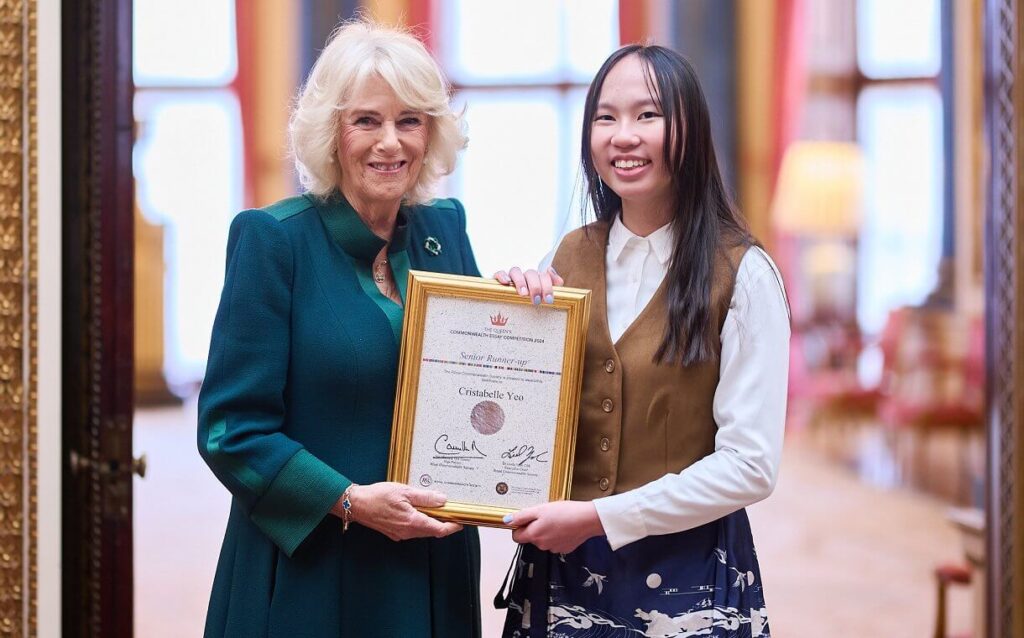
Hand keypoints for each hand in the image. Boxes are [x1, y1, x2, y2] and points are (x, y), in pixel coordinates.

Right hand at [334, 482, 462, 540]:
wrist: (356, 504)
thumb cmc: (377, 496)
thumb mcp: (404, 491)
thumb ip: (425, 497)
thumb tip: (442, 500)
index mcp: (412, 522)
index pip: (439, 530)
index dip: (453, 527)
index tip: (461, 521)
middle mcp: (407, 532)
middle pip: (432, 531)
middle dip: (444, 523)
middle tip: (451, 511)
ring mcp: (400, 534)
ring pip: (422, 531)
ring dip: (431, 523)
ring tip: (436, 509)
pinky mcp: (394, 533)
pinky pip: (412, 530)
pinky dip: (420, 523)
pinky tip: (419, 511)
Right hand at [493, 266, 563, 304]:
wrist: (508, 309)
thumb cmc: (528, 302)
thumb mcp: (542, 297)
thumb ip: (553, 288)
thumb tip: (559, 281)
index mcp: (537, 279)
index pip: (544, 276)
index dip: (548, 286)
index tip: (548, 300)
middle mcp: (525, 275)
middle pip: (531, 273)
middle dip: (536, 287)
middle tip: (537, 301)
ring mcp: (512, 276)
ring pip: (516, 271)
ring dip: (520, 281)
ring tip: (523, 294)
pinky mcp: (498, 278)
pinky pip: (499, 272)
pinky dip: (503, 275)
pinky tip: (506, 282)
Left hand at [506, 500, 603, 553]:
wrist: (587, 519)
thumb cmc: (565, 512)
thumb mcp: (540, 509)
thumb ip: (521, 516)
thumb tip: (506, 521)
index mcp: (534, 535)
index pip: (516, 537)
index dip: (519, 526)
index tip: (527, 518)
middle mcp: (542, 545)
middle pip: (530, 537)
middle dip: (534, 528)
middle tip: (545, 515)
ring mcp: (554, 548)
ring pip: (543, 540)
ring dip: (546, 531)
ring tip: (557, 519)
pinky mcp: (564, 548)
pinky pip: (555, 542)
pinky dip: (557, 535)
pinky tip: (564, 526)